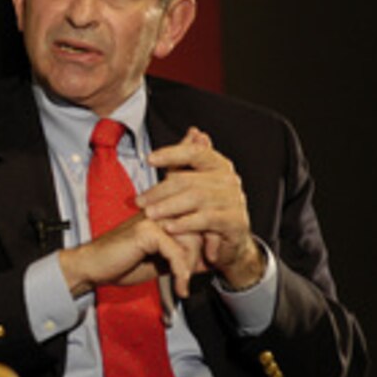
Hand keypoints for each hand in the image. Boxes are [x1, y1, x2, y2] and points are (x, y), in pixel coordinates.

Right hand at [58, 211, 199, 298]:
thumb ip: (182, 256)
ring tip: (181, 285)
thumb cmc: (123, 263)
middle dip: (199, 257)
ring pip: (189, 239)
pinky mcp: (146, 231)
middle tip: (189, 278)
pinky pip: (175, 251)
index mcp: (163, 212)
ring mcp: (152, 218)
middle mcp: (159, 210)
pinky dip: (180, 272)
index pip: (198, 219)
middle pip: (198, 228)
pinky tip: (179, 287)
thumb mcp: (161, 261)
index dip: (209, 242)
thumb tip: (208, 260)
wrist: (93, 267)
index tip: (208, 264)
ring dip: (189, 268)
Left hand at [138, 127, 264, 289]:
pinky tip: (169, 227)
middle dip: (160, 190)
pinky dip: (185, 223)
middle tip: (140, 201)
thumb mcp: (195, 183)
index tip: (149, 159)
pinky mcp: (235, 222)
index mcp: (219, 165)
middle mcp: (229, 180)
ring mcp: (234, 200)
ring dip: (168, 207)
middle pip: (189, 179)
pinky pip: (206, 219)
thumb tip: (193, 131)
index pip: (195, 152)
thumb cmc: (207, 211)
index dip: (172, 153)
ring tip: (150, 214)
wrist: (229, 245)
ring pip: (196, 198)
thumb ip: (190, 160)